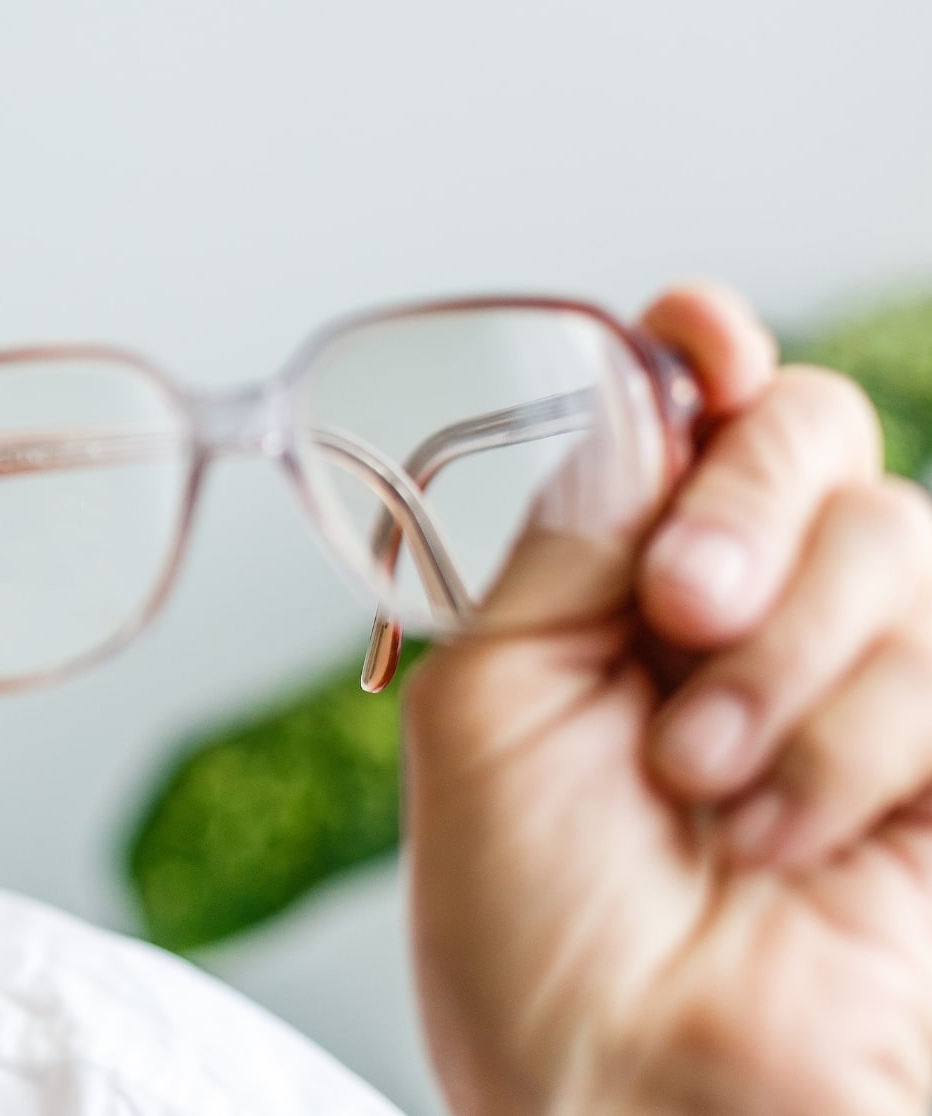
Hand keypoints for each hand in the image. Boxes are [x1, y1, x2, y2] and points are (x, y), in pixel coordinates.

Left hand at [405, 284, 931, 1115]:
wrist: (629, 1095)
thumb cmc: (532, 931)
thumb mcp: (486, 705)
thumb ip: (564, 544)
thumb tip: (638, 394)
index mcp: (620, 590)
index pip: (692, 416)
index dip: (704, 354)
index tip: (694, 336)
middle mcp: (749, 616)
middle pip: (812, 431)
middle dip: (746, 504)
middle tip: (680, 608)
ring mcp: (865, 683)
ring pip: (898, 537)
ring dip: (785, 664)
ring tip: (701, 785)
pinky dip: (855, 744)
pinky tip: (784, 838)